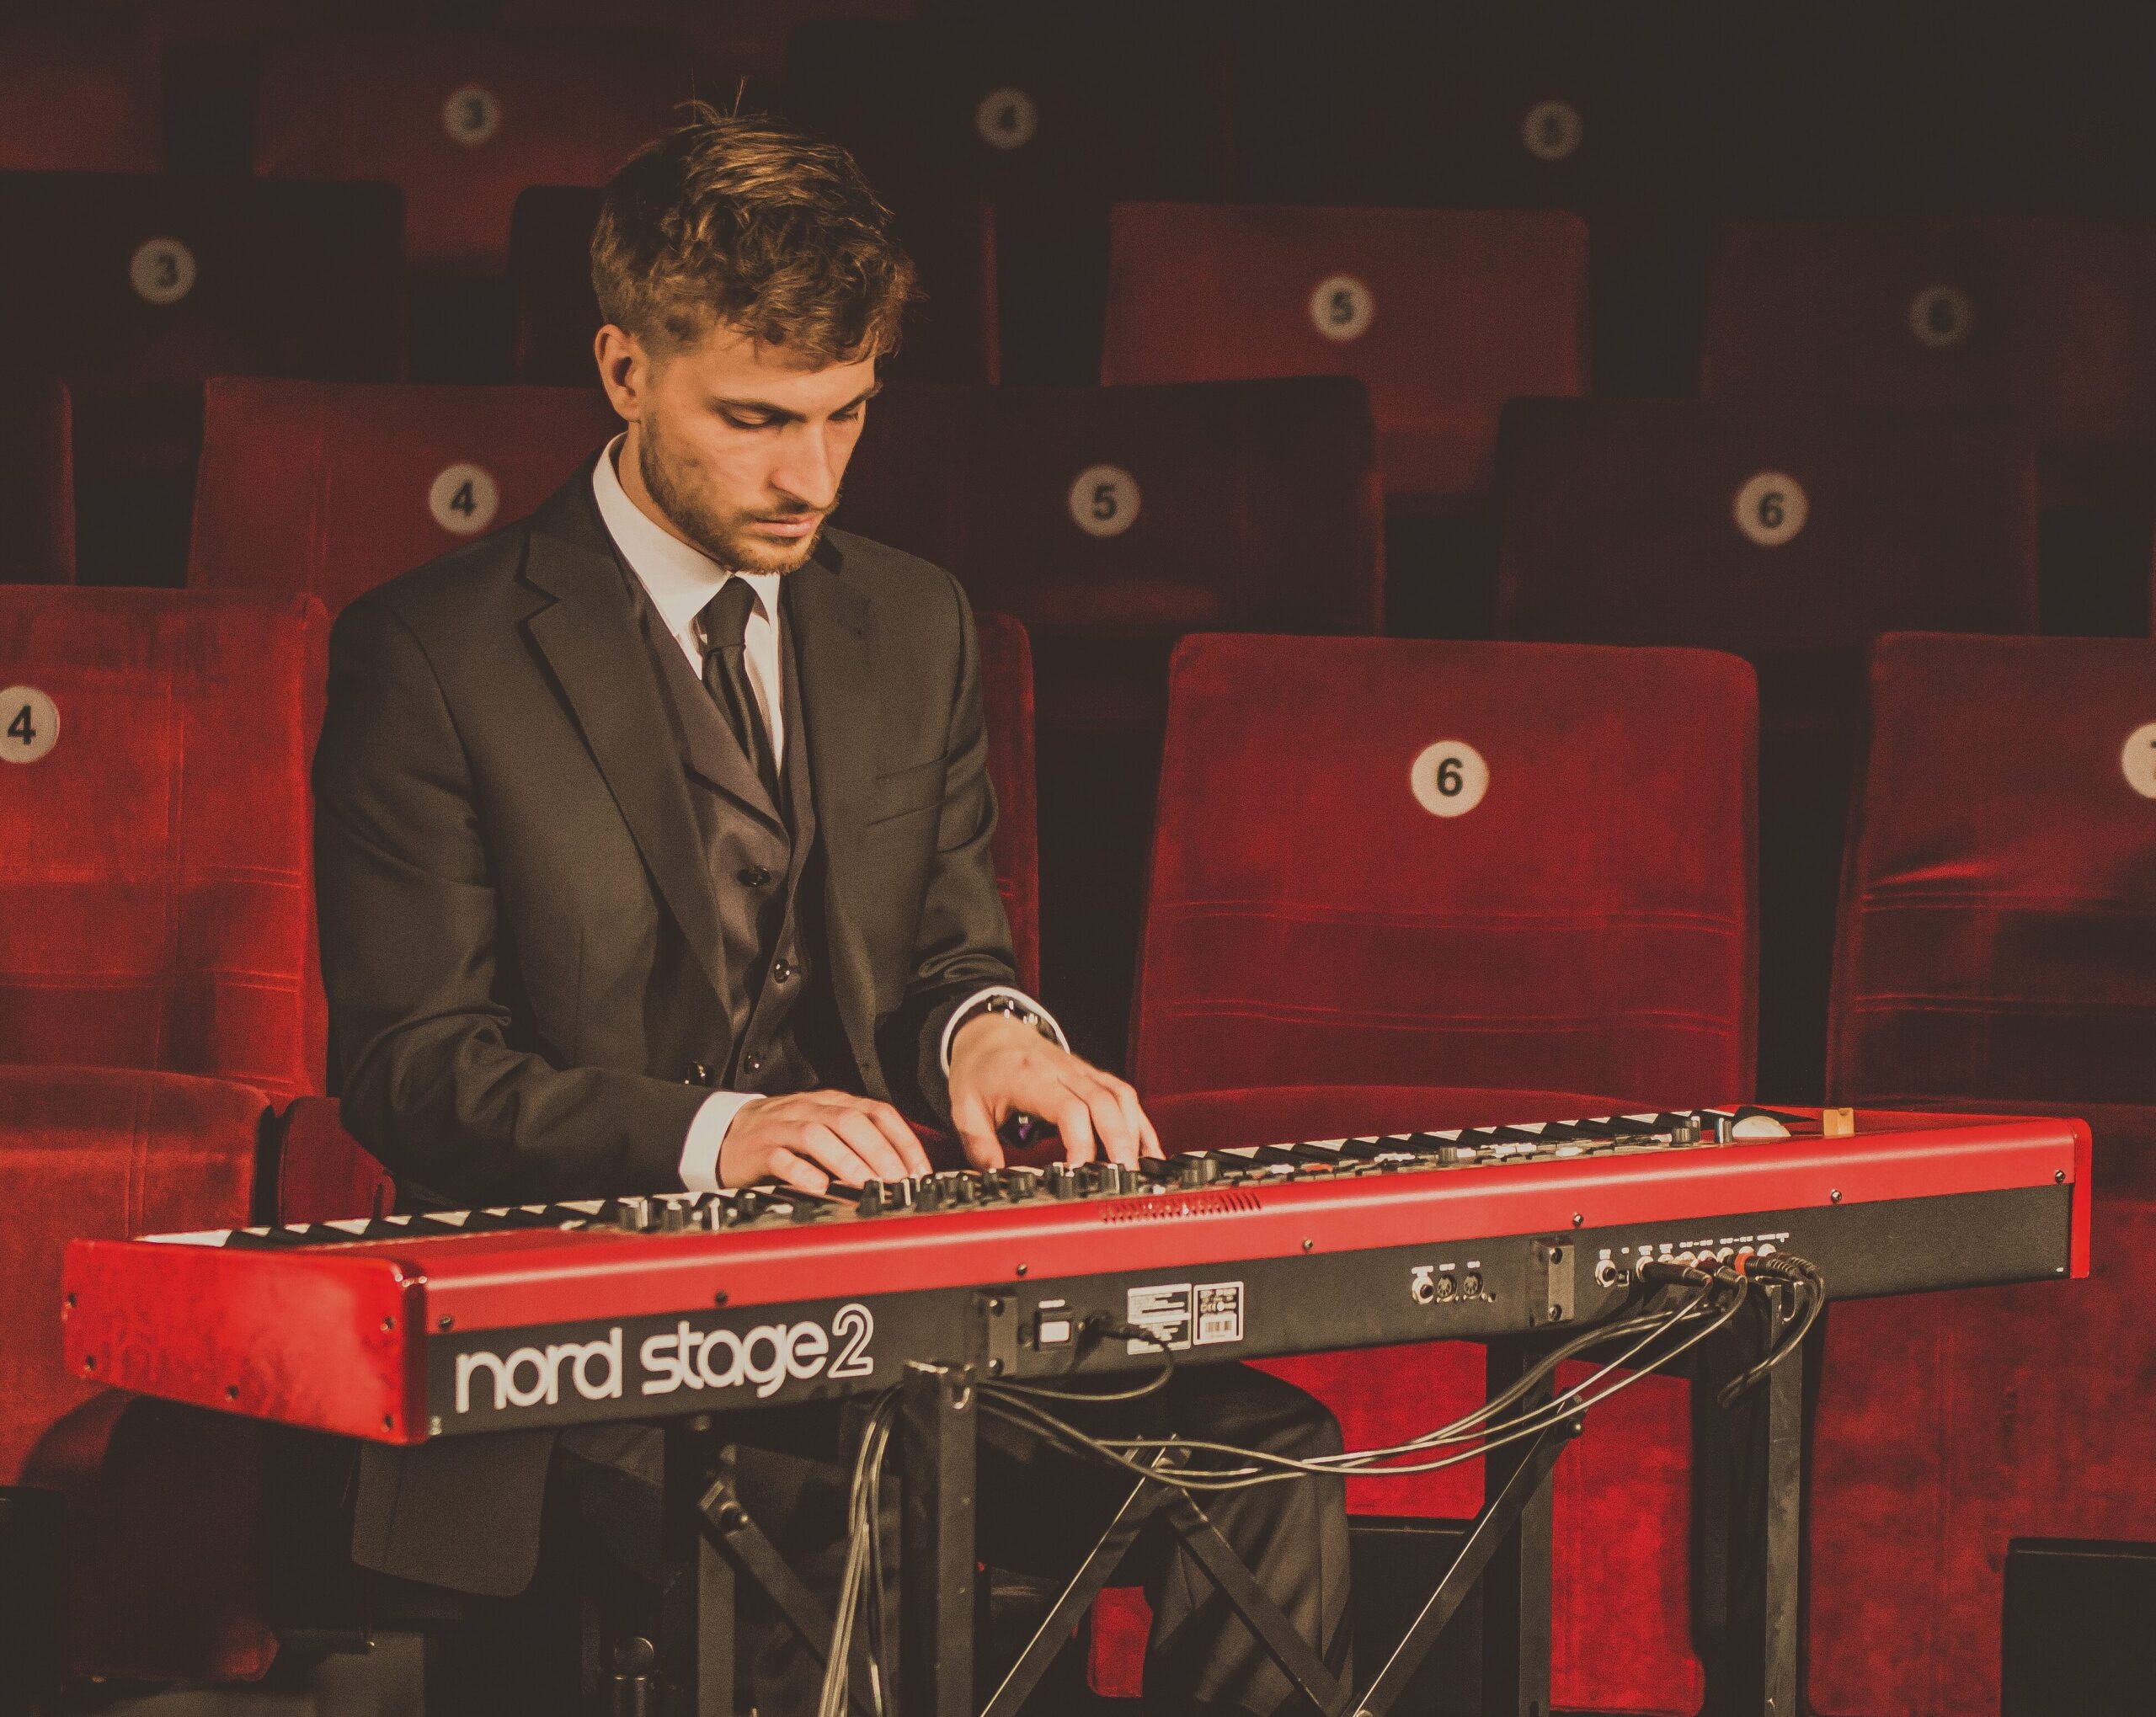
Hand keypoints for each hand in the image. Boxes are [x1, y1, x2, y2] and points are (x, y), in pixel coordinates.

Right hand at [719, 1090, 931, 1194]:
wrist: (727, 1135)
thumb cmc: (785, 1136)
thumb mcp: (826, 1130)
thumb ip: (859, 1141)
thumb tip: (903, 1170)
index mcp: (833, 1103)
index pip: (877, 1112)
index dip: (902, 1141)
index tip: (919, 1171)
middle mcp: (810, 1109)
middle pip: (850, 1121)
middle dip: (879, 1152)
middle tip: (897, 1181)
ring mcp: (783, 1127)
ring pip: (817, 1135)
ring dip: (846, 1161)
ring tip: (866, 1186)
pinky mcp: (759, 1150)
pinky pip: (780, 1157)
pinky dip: (801, 1172)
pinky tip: (818, 1187)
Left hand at [947, 1013, 1163, 1170]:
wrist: (988, 1033)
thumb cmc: (979, 1069)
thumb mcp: (964, 1108)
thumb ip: (979, 1147)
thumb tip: (991, 1181)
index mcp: (1031, 1077)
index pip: (1069, 1109)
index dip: (1081, 1143)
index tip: (1079, 1174)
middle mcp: (1063, 1071)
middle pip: (1105, 1104)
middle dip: (1120, 1144)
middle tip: (1122, 1180)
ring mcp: (1082, 1072)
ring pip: (1121, 1098)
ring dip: (1134, 1135)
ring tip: (1139, 1172)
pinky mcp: (1092, 1076)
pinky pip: (1125, 1096)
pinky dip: (1140, 1124)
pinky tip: (1149, 1152)